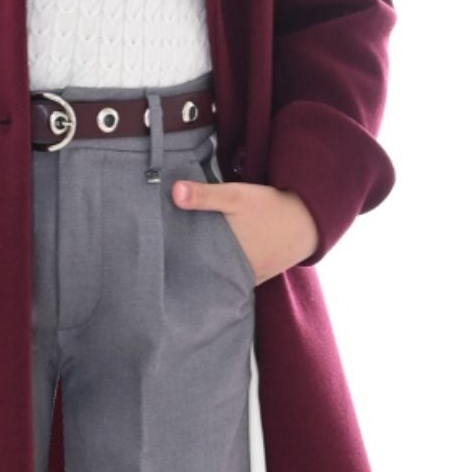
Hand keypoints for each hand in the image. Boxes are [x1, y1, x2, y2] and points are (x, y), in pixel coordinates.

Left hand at [170, 176, 318, 284]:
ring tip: (185, 264)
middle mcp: (234, 272)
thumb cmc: (271, 207)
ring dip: (207, 271)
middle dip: (188, 267)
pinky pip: (236, 279)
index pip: (190, 263)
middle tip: (169, 260)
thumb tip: (173, 192)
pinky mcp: (259, 277)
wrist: (310, 221)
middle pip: (204, 273)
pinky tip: (214, 266)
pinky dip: (225, 274)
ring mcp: (247, 278)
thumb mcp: (236, 196)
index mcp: (223, 255)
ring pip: (220, 278)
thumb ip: (204, 195)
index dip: (176, 260)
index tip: (160, 255)